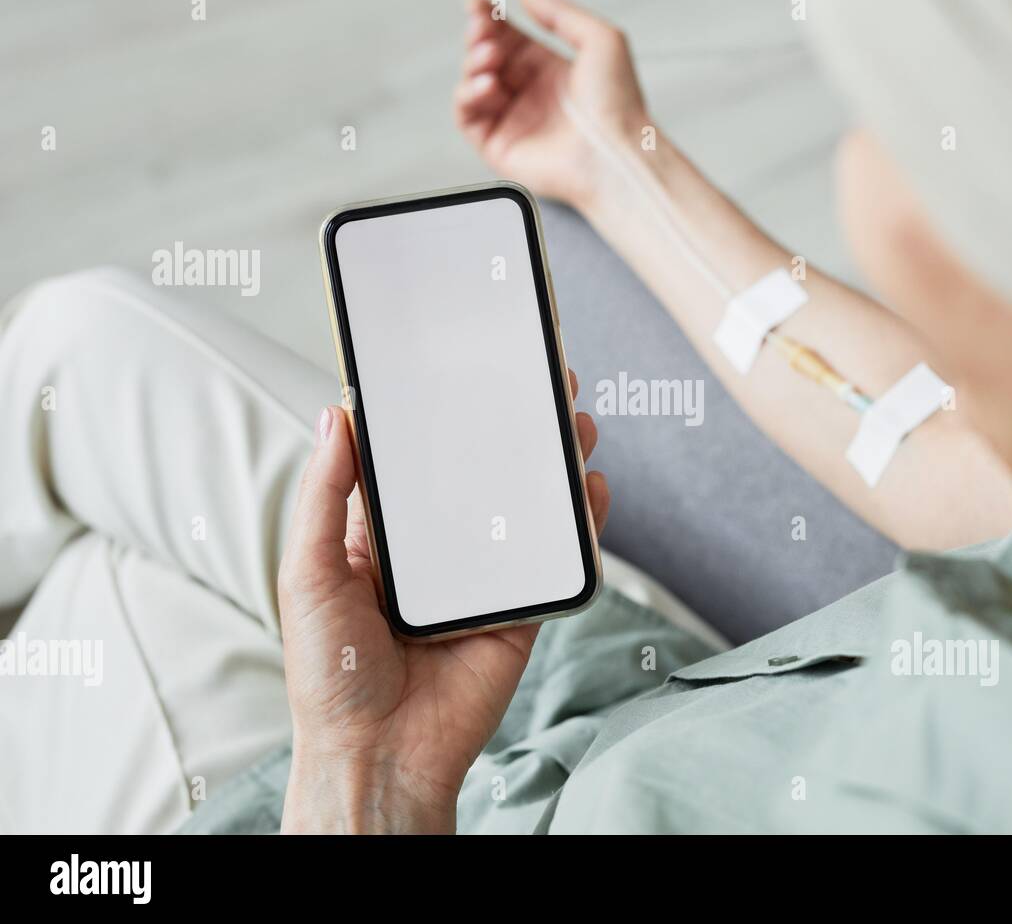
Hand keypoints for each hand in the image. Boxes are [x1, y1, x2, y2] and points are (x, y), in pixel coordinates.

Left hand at [277, 371, 608, 832]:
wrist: (378, 754)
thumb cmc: (329, 672)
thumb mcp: (310, 572)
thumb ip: (327, 496)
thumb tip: (334, 414)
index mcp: (386, 539)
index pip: (422, 464)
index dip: (445, 417)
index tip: (468, 370)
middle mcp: (439, 555)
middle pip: (485, 478)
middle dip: (515, 430)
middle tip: (541, 382)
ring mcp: (483, 581)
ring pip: (526, 512)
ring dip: (554, 466)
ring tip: (573, 422)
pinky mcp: (520, 611)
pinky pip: (553, 562)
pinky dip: (580, 526)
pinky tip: (590, 488)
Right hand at [454, 0, 647, 209]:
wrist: (616, 153)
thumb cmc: (619, 107)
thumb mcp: (600, 38)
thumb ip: (559, 11)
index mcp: (552, 71)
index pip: (510, 38)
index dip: (491, 18)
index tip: (479, 4)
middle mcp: (532, 95)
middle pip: (488, 57)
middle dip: (479, 37)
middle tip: (482, 29)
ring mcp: (516, 121)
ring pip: (473, 83)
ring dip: (473, 63)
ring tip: (490, 57)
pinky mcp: (501, 147)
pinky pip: (468, 118)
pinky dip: (467, 96)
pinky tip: (486, 84)